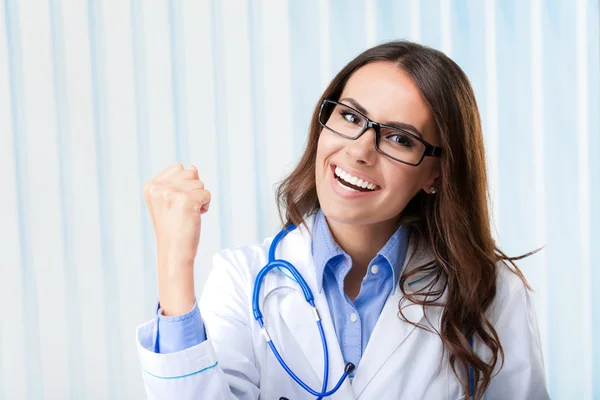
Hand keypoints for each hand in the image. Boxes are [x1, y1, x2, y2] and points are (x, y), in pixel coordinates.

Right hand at [143, 163, 210, 315]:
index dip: (184, 185)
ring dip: (200, 199)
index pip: (179, 168)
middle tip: (183, 210)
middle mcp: (159, 187)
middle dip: (193, 190)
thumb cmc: (174, 228)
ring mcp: (172, 193)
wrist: (174, 251)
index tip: (176, 204)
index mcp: (150, 186)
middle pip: (190, 173)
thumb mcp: (172, 201)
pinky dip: (206, 206)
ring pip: (200, 184)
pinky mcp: (187, 200)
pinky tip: (195, 217)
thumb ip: (180, 182)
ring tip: (187, 215)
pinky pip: (207, 194)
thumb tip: (193, 167)